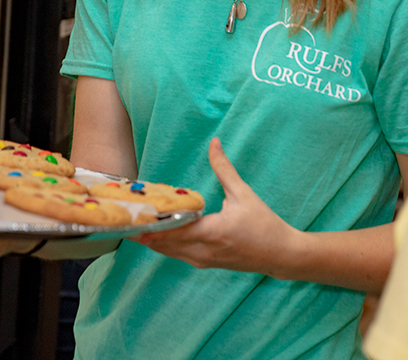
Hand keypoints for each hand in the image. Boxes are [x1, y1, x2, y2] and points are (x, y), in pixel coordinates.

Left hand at [134, 137, 296, 276]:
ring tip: (134, 223)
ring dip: (152, 239)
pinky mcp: (205, 264)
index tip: (134, 212)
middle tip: (125, 216)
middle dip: (144, 231)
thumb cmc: (264, 224)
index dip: (151, 223)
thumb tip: (214, 143)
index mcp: (212, 232)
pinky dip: (165, 245)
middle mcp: (203, 250)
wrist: (281, 254)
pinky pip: (178, 255)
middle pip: (164, 243)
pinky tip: (156, 233)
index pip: (172, 229)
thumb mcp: (244, 194)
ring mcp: (203, 260)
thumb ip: (224, 169)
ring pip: (168, 252)